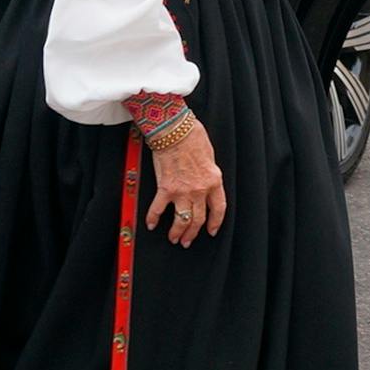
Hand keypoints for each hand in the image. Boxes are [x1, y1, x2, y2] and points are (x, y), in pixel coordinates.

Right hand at [145, 122, 226, 247]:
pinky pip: (158, 209)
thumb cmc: (192, 136)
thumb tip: (206, 180)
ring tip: (174, 238)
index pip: (219, 208)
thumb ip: (209, 172)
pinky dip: (153, 218)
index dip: (215, 222)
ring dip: (177, 232)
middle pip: (198, 219)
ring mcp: (182, 191)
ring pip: (182, 220)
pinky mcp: (165, 188)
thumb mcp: (210, 156)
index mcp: (214, 181)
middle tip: (188, 240)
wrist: (175, 129)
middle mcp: (200, 190)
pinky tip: (151, 225)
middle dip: (193, 233)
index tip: (211, 230)